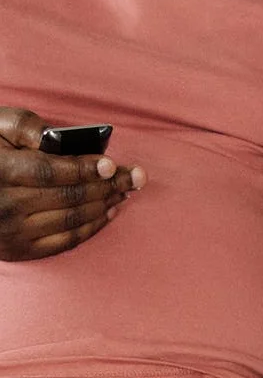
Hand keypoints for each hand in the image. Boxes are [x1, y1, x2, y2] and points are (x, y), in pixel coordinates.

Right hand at [0, 107, 144, 260]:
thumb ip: (22, 126)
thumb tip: (55, 138)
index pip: (47, 172)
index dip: (82, 169)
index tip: (111, 165)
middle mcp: (3, 206)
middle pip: (68, 197)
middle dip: (107, 186)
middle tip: (135, 177)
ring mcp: (12, 233)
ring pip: (72, 220)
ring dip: (105, 205)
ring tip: (125, 191)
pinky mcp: (20, 251)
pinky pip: (67, 241)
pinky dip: (93, 227)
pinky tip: (109, 212)